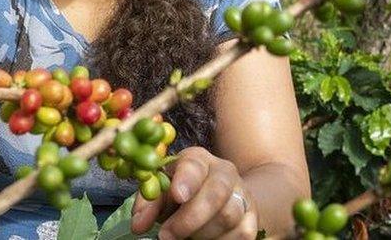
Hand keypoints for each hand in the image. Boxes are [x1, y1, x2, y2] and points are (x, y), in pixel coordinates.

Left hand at [130, 147, 257, 238]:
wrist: (222, 197)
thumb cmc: (183, 191)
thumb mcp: (164, 190)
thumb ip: (149, 203)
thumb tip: (138, 224)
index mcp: (198, 160)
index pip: (194, 165)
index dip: (186, 180)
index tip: (177, 196)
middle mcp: (225, 173)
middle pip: (216, 193)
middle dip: (190, 218)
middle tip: (166, 235)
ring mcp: (242, 195)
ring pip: (228, 217)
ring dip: (201, 233)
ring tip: (182, 238)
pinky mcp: (252, 219)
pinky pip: (239, 235)